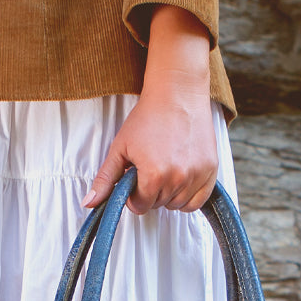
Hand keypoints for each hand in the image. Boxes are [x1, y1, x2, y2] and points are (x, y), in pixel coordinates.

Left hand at [82, 6, 216, 215]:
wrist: (177, 94)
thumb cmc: (146, 119)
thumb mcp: (119, 148)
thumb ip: (105, 180)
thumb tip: (88, 204)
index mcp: (154, 175)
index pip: (140, 206)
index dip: (133, 194)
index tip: (135, 177)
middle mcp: (178, 178)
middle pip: (158, 205)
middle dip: (150, 192)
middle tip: (150, 167)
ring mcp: (197, 174)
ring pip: (177, 205)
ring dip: (168, 194)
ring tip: (165, 169)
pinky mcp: (211, 170)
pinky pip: (197, 201)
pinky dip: (188, 196)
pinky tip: (180, 178)